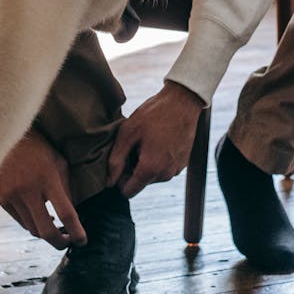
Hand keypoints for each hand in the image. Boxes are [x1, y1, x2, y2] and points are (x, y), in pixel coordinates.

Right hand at [0, 128, 86, 248]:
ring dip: (46, 232)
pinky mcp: (2, 200)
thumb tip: (72, 218)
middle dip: (60, 242)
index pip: (66, 213)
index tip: (82, 241)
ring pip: (33, 229)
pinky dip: (33, 223)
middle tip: (69, 241)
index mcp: (47, 178)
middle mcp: (28, 189)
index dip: (76, 231)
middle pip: (46, 231)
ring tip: (57, 227)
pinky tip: (40, 216)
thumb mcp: (59, 164)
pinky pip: (21, 222)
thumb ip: (66, 190)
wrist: (8, 138)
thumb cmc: (40, 150)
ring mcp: (12, 196)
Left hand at [107, 81, 204, 198]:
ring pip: (152, 177)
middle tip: (133, 145)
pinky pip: (164, 169)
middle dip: (133, 169)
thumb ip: (116, 160)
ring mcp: (176, 169)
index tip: (121, 160)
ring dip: (146, 164)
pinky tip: (158, 141)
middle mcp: (165, 174)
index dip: (119, 179)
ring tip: (146, 141)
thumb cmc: (154, 114)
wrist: (183, 101)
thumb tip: (109, 182)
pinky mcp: (183, 163)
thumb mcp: (128, 132)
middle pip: (140, 183)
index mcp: (150, 169)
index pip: (128, 192)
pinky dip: (159, 160)